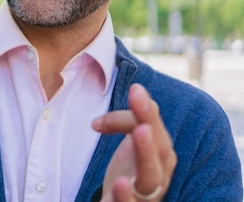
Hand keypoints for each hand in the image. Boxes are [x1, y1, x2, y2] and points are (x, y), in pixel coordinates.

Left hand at [92, 84, 176, 201]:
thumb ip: (136, 118)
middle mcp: (157, 175)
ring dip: (139, 174)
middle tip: (142, 128)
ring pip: (147, 184)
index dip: (145, 112)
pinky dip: (123, 198)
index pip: (154, 130)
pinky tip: (118, 186)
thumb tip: (138, 89)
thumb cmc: (135, 168)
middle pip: (156, 160)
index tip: (135, 90)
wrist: (126, 200)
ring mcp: (144, 194)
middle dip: (148, 145)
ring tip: (126, 169)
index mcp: (161, 155)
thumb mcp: (138, 142)